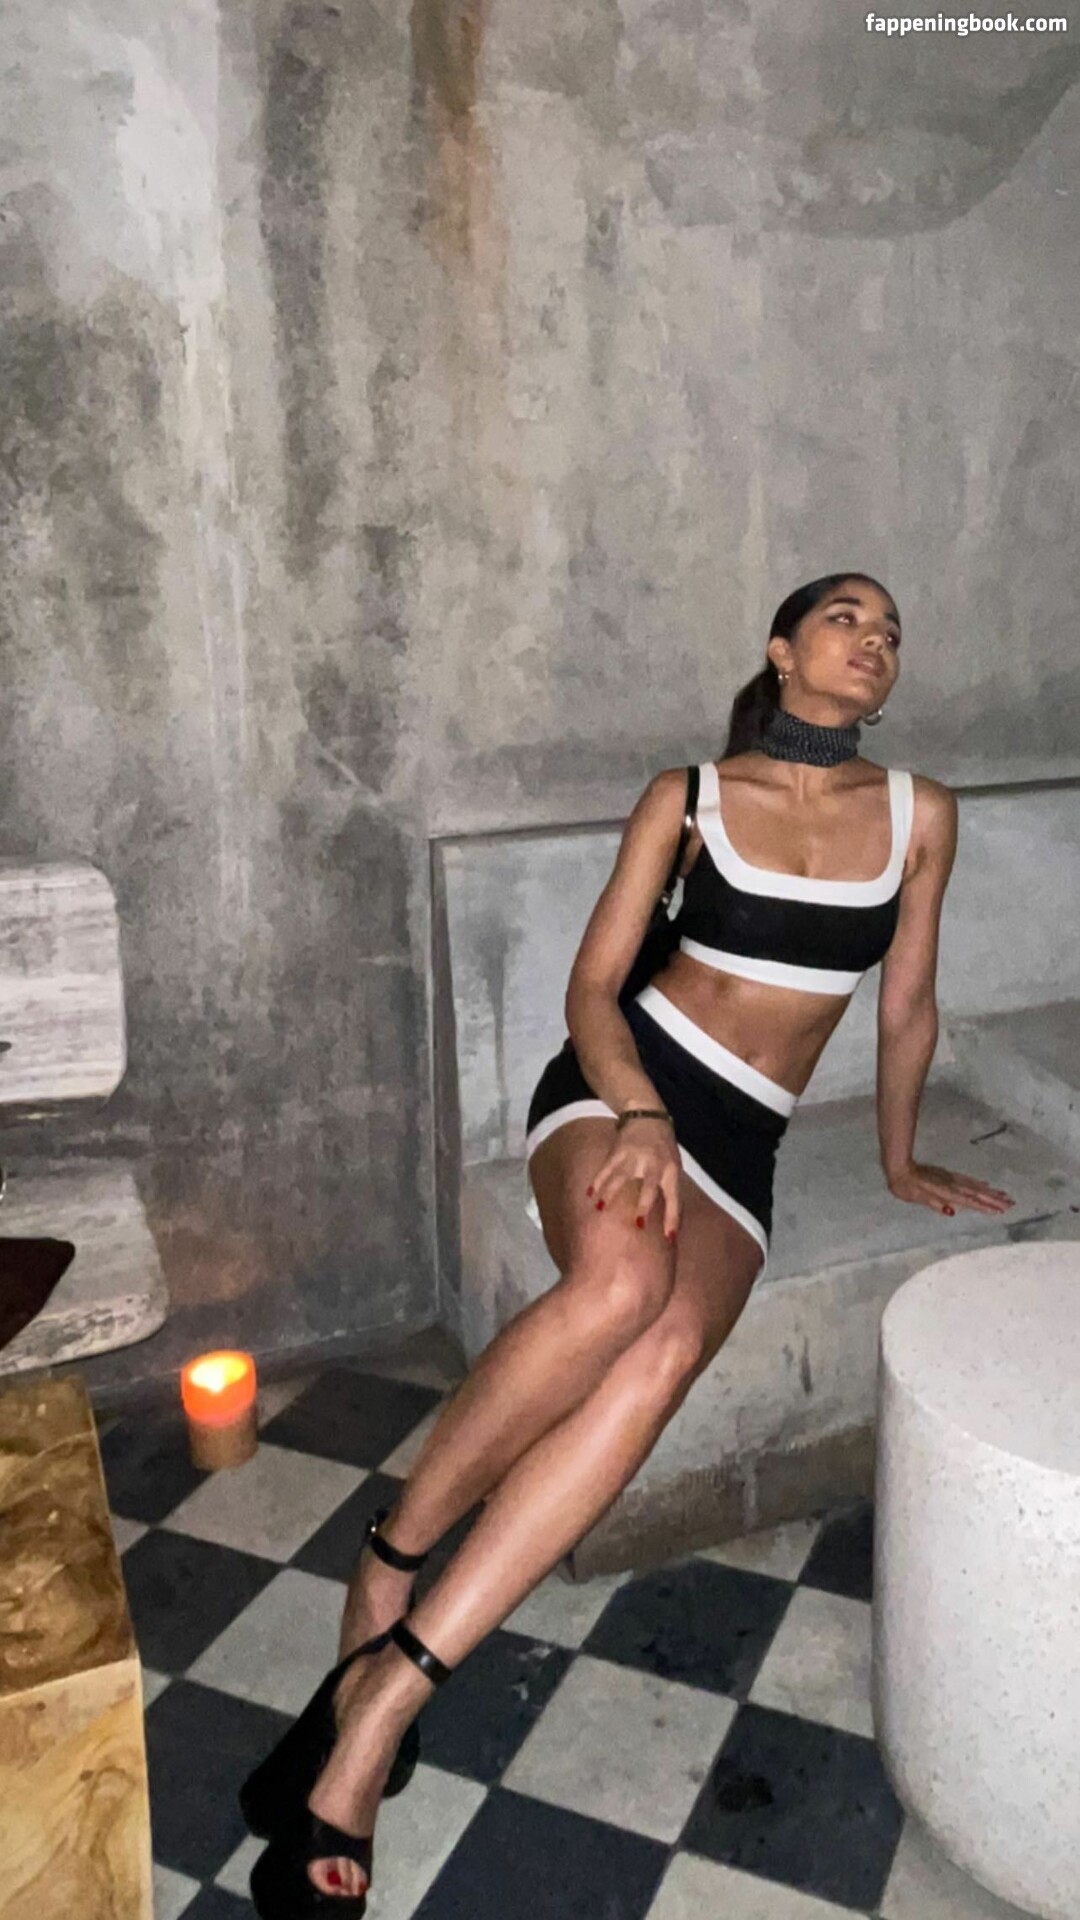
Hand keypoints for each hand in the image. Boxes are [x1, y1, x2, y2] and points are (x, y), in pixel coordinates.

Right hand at [588, 1118, 681, 1240]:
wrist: (647, 1115)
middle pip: (649, 1186)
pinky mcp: (618, 1151)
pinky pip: (606, 1169)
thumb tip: (669, 1219)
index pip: (674, 1197)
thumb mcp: (674, 1164)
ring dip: (609, 1194)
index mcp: (671, 1170)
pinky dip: (597, 1182)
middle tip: (637, 1223)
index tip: (669, 1237)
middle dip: (644, 1205)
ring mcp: (634, 1156)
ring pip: (621, 1178)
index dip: (673, 1218)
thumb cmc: (664, 1146)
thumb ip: (669, 1187)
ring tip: (600, 1210)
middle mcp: (654, 1164)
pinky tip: (590, 1194)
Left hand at [886, 1160, 1013, 1217]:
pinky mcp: (947, 1175)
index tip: (1000, 1210)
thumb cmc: (905, 1186)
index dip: (984, 1206)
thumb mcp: (917, 1197)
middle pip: (977, 1192)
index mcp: (946, 1191)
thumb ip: (934, 1204)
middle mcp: (951, 1184)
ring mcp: (950, 1179)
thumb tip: (952, 1212)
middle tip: (1011, 1204)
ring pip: (975, 1186)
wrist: (899, 1168)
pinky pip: (968, 1180)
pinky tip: (985, 1185)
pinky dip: (979, 1184)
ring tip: (1005, 1196)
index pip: (969, 1200)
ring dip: (990, 1192)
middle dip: (994, 1199)